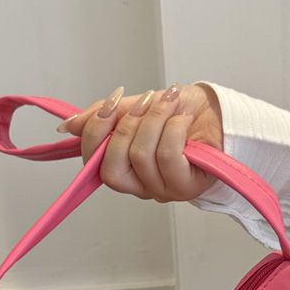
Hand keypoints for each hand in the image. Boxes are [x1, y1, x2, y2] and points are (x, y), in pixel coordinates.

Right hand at [55, 82, 222, 202]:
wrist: (221, 114)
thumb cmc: (181, 114)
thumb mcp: (138, 108)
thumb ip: (106, 116)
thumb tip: (68, 125)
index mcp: (124, 169)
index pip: (93, 164)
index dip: (95, 133)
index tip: (110, 103)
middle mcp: (141, 185)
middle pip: (112, 168)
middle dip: (125, 127)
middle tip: (145, 101)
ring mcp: (163, 189)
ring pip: (141, 156)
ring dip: (154, 119)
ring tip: (170, 101)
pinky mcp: (186, 185)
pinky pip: (167, 156)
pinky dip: (174, 129)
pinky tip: (183, 118)